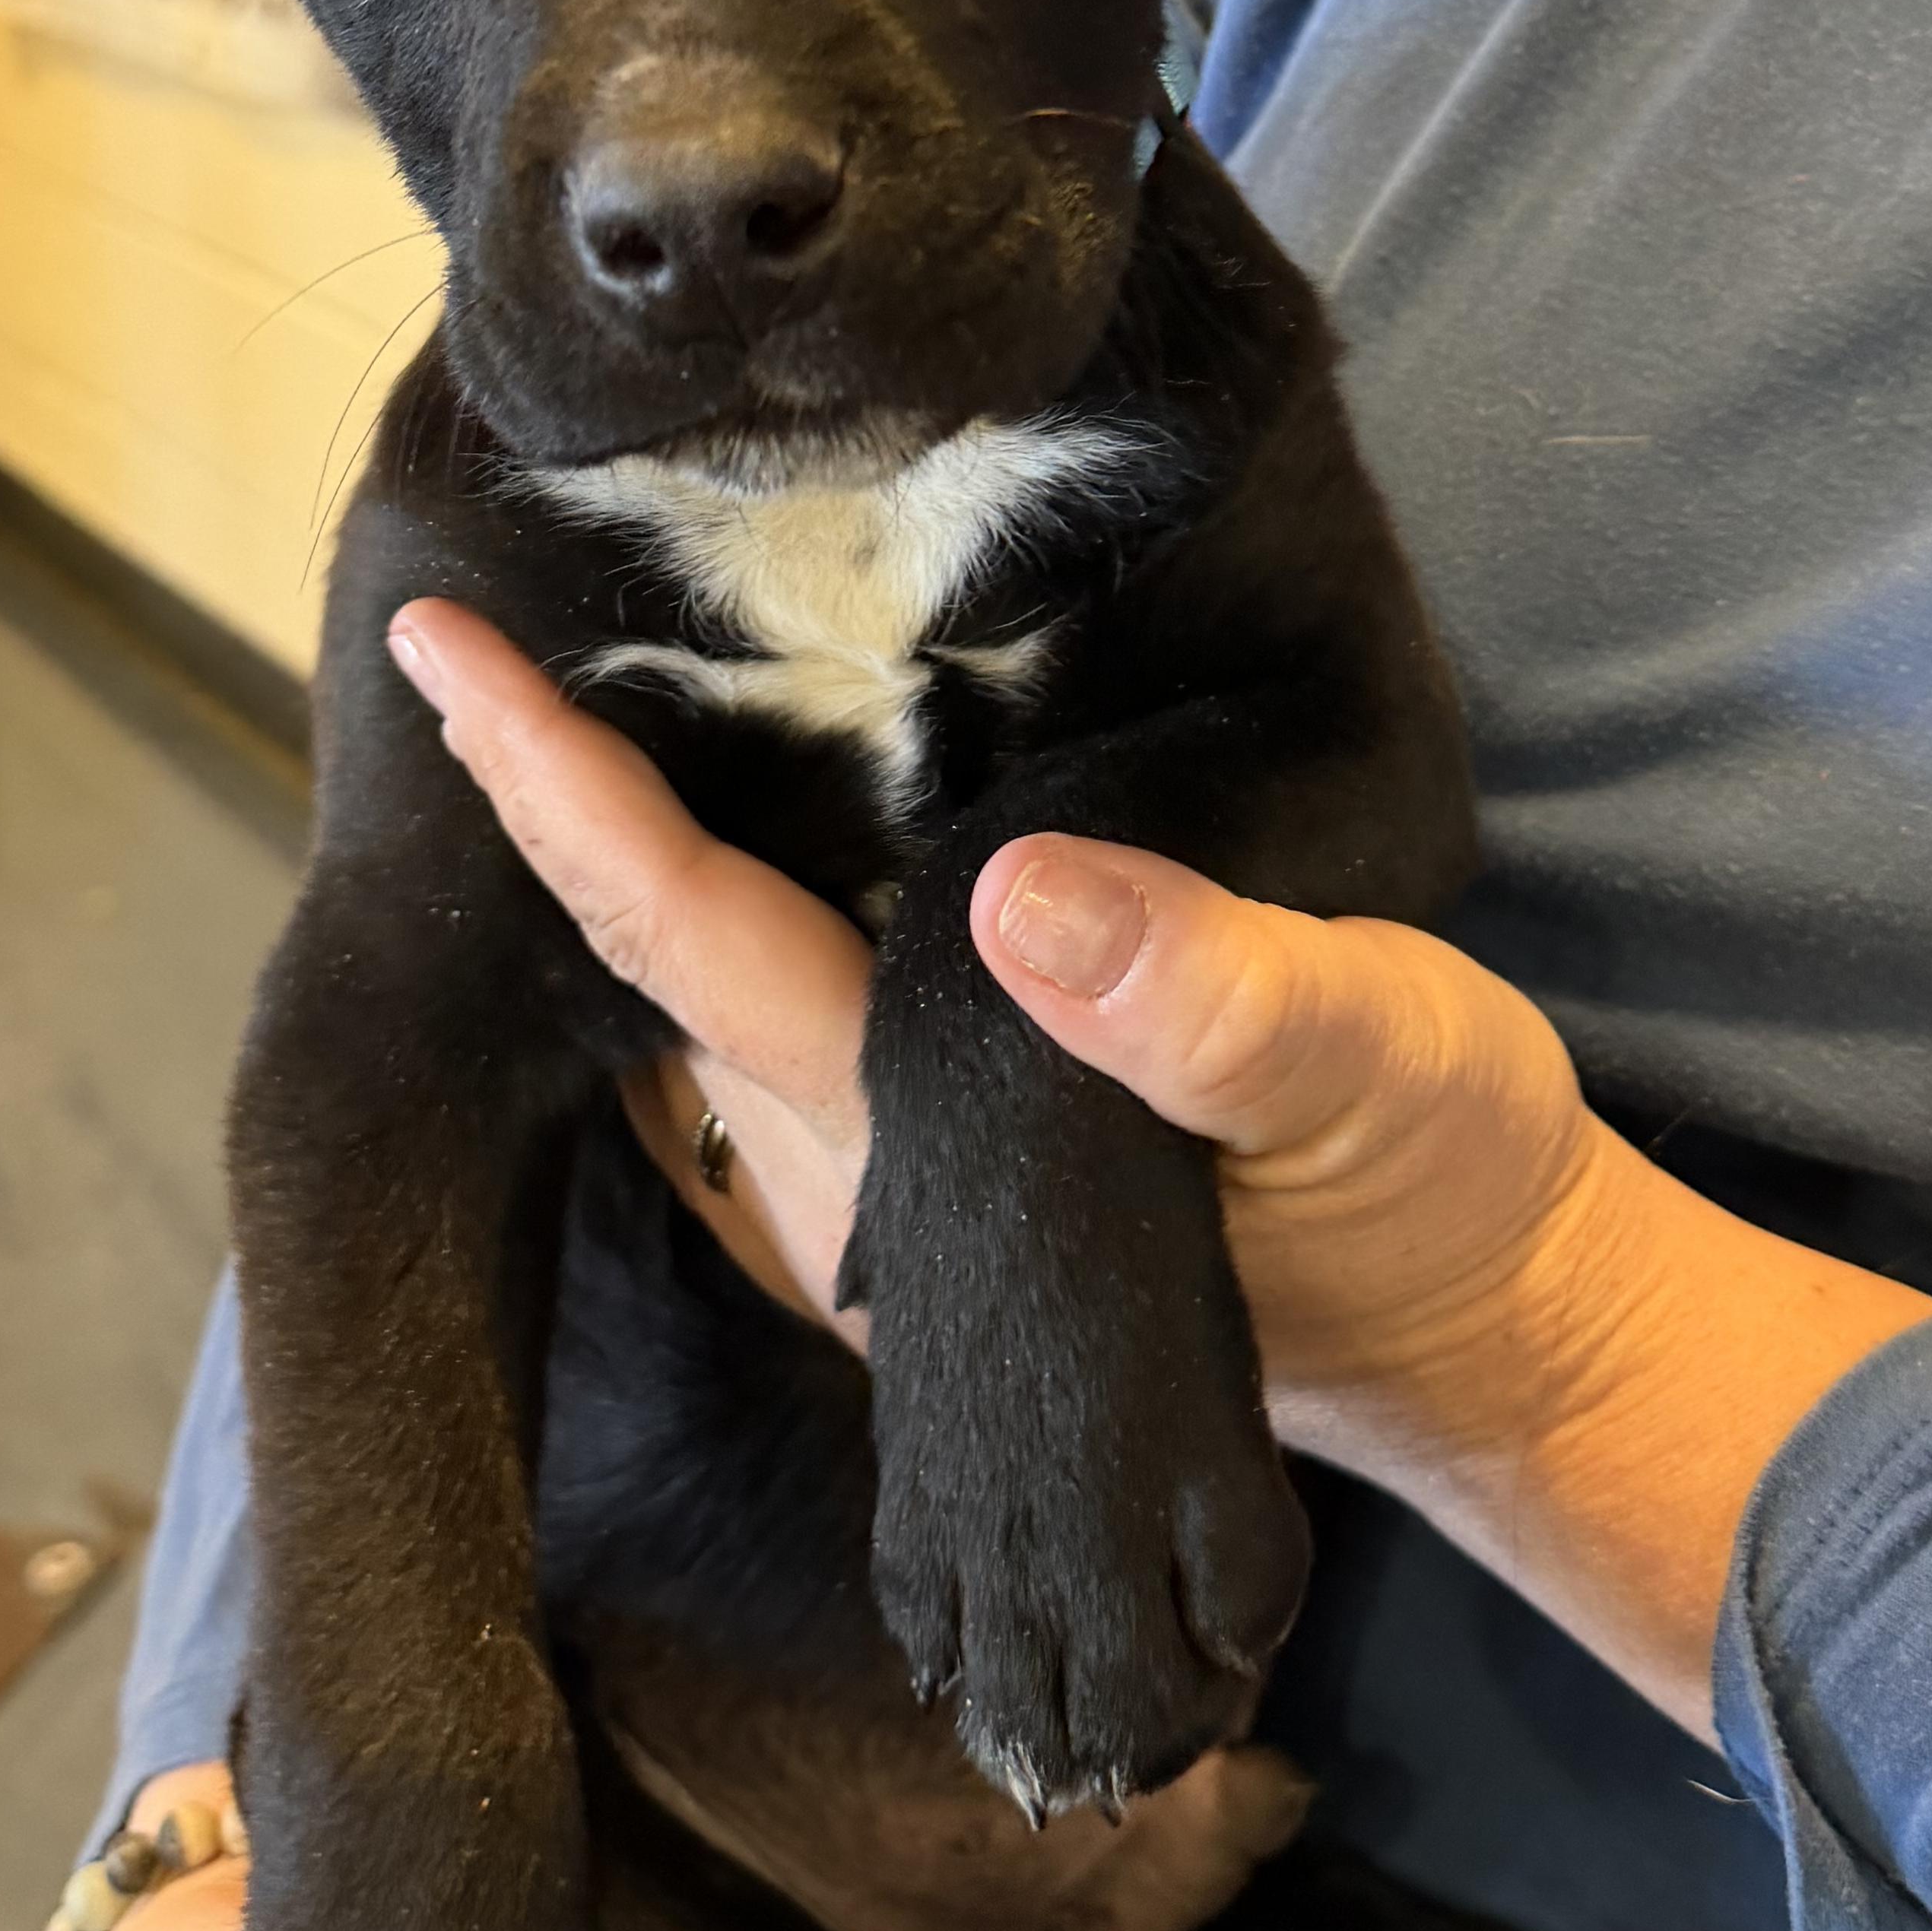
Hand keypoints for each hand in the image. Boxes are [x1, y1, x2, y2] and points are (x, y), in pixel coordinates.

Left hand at [388, 599, 1931, 1739]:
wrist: (1492, 1330)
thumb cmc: (1432, 1194)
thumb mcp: (1371, 1065)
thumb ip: (1212, 1000)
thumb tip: (1024, 898)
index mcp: (922, 1145)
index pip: (691, 939)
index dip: (558, 794)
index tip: (439, 651)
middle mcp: (856, 1174)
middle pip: (652, 954)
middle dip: (545, 789)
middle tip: (460, 600)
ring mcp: (887, 1177)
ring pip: (703, 974)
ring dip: (625, 827)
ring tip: (559, 644)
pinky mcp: (940, 1150)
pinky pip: (780, 985)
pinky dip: (726, 865)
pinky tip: (734, 759)